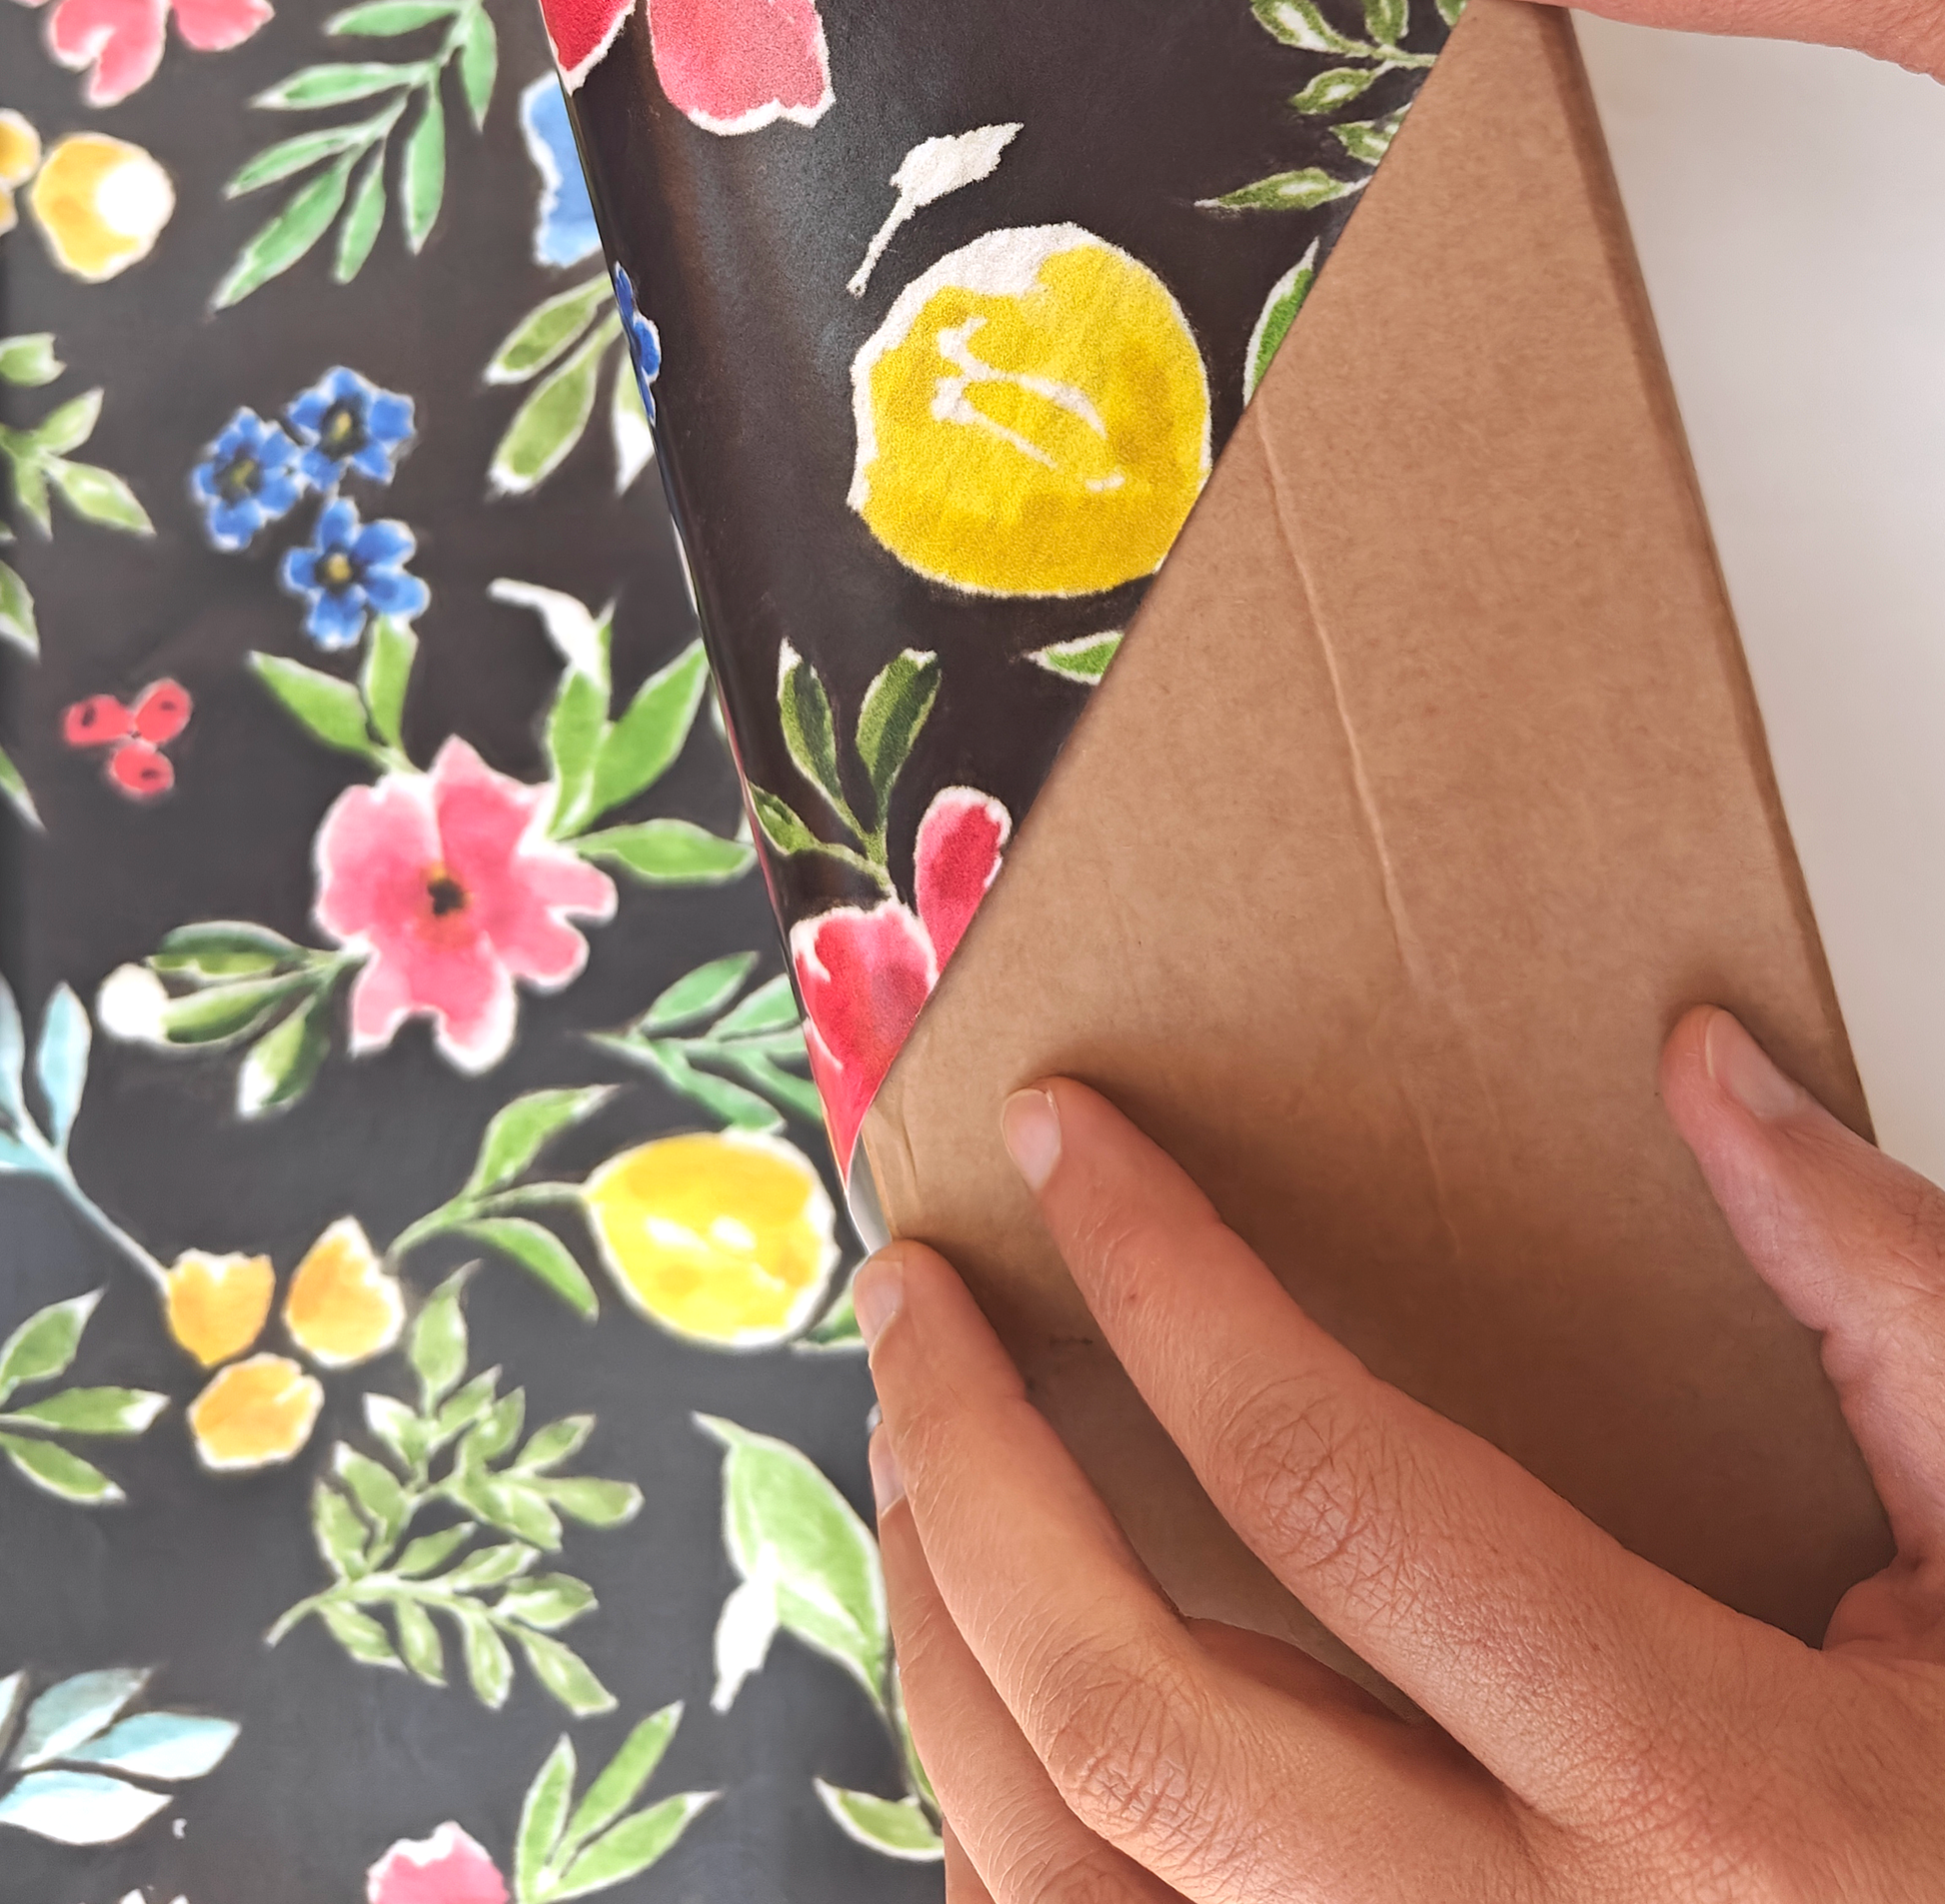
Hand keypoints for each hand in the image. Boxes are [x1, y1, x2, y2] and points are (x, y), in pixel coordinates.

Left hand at [857, 1013, 1944, 1898]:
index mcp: (1698, 1799)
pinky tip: (1001, 1694)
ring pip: (1065, 1887)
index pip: (1341, 1499)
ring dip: (943, 1650)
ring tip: (916, 1462)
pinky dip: (1004, 1839)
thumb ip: (1880, 1300)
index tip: (1067, 1146)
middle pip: (1136, 1717)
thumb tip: (1707, 1072)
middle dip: (974, 1473)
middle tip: (917, 1296)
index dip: (1168, 1292)